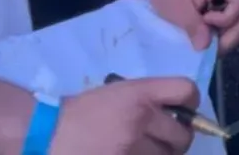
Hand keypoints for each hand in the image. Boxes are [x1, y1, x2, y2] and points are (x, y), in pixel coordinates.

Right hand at [49, 76, 199, 153]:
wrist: (46, 133)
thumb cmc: (82, 112)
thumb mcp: (118, 92)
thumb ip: (149, 100)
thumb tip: (179, 115)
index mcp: (140, 94)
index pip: (186, 90)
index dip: (192, 101)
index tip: (186, 111)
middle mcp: (141, 118)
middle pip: (183, 134)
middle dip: (179, 139)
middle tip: (168, 140)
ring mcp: (132, 147)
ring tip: (148, 151)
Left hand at [143, 0, 238, 54]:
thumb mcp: (177, 8)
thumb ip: (193, 26)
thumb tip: (205, 47)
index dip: (226, 19)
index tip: (205, 21)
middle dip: (230, 36)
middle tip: (211, 47)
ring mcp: (227, 1)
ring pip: (238, 24)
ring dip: (225, 38)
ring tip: (207, 44)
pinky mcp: (222, 9)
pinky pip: (229, 25)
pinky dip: (220, 35)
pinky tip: (206, 39)